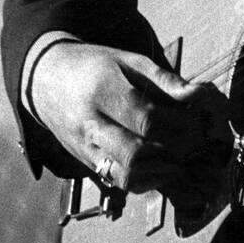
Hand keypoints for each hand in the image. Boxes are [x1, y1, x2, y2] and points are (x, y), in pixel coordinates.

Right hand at [31, 41, 228, 196]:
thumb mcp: (128, 60)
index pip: (146, 119)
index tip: (198, 124)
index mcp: (103, 92)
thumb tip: (198, 94)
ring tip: (177, 158)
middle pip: (135, 153)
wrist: (45, 79)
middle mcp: (90, 124)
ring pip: (125, 175)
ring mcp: (84, 148)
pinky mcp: (84, 163)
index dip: (178, 125)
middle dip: (171, 152)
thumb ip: (164, 79)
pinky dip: (144, 180)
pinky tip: (159, 166)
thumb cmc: (94, 66)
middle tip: (192, 145)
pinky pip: (117, 182)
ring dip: (158, 172)